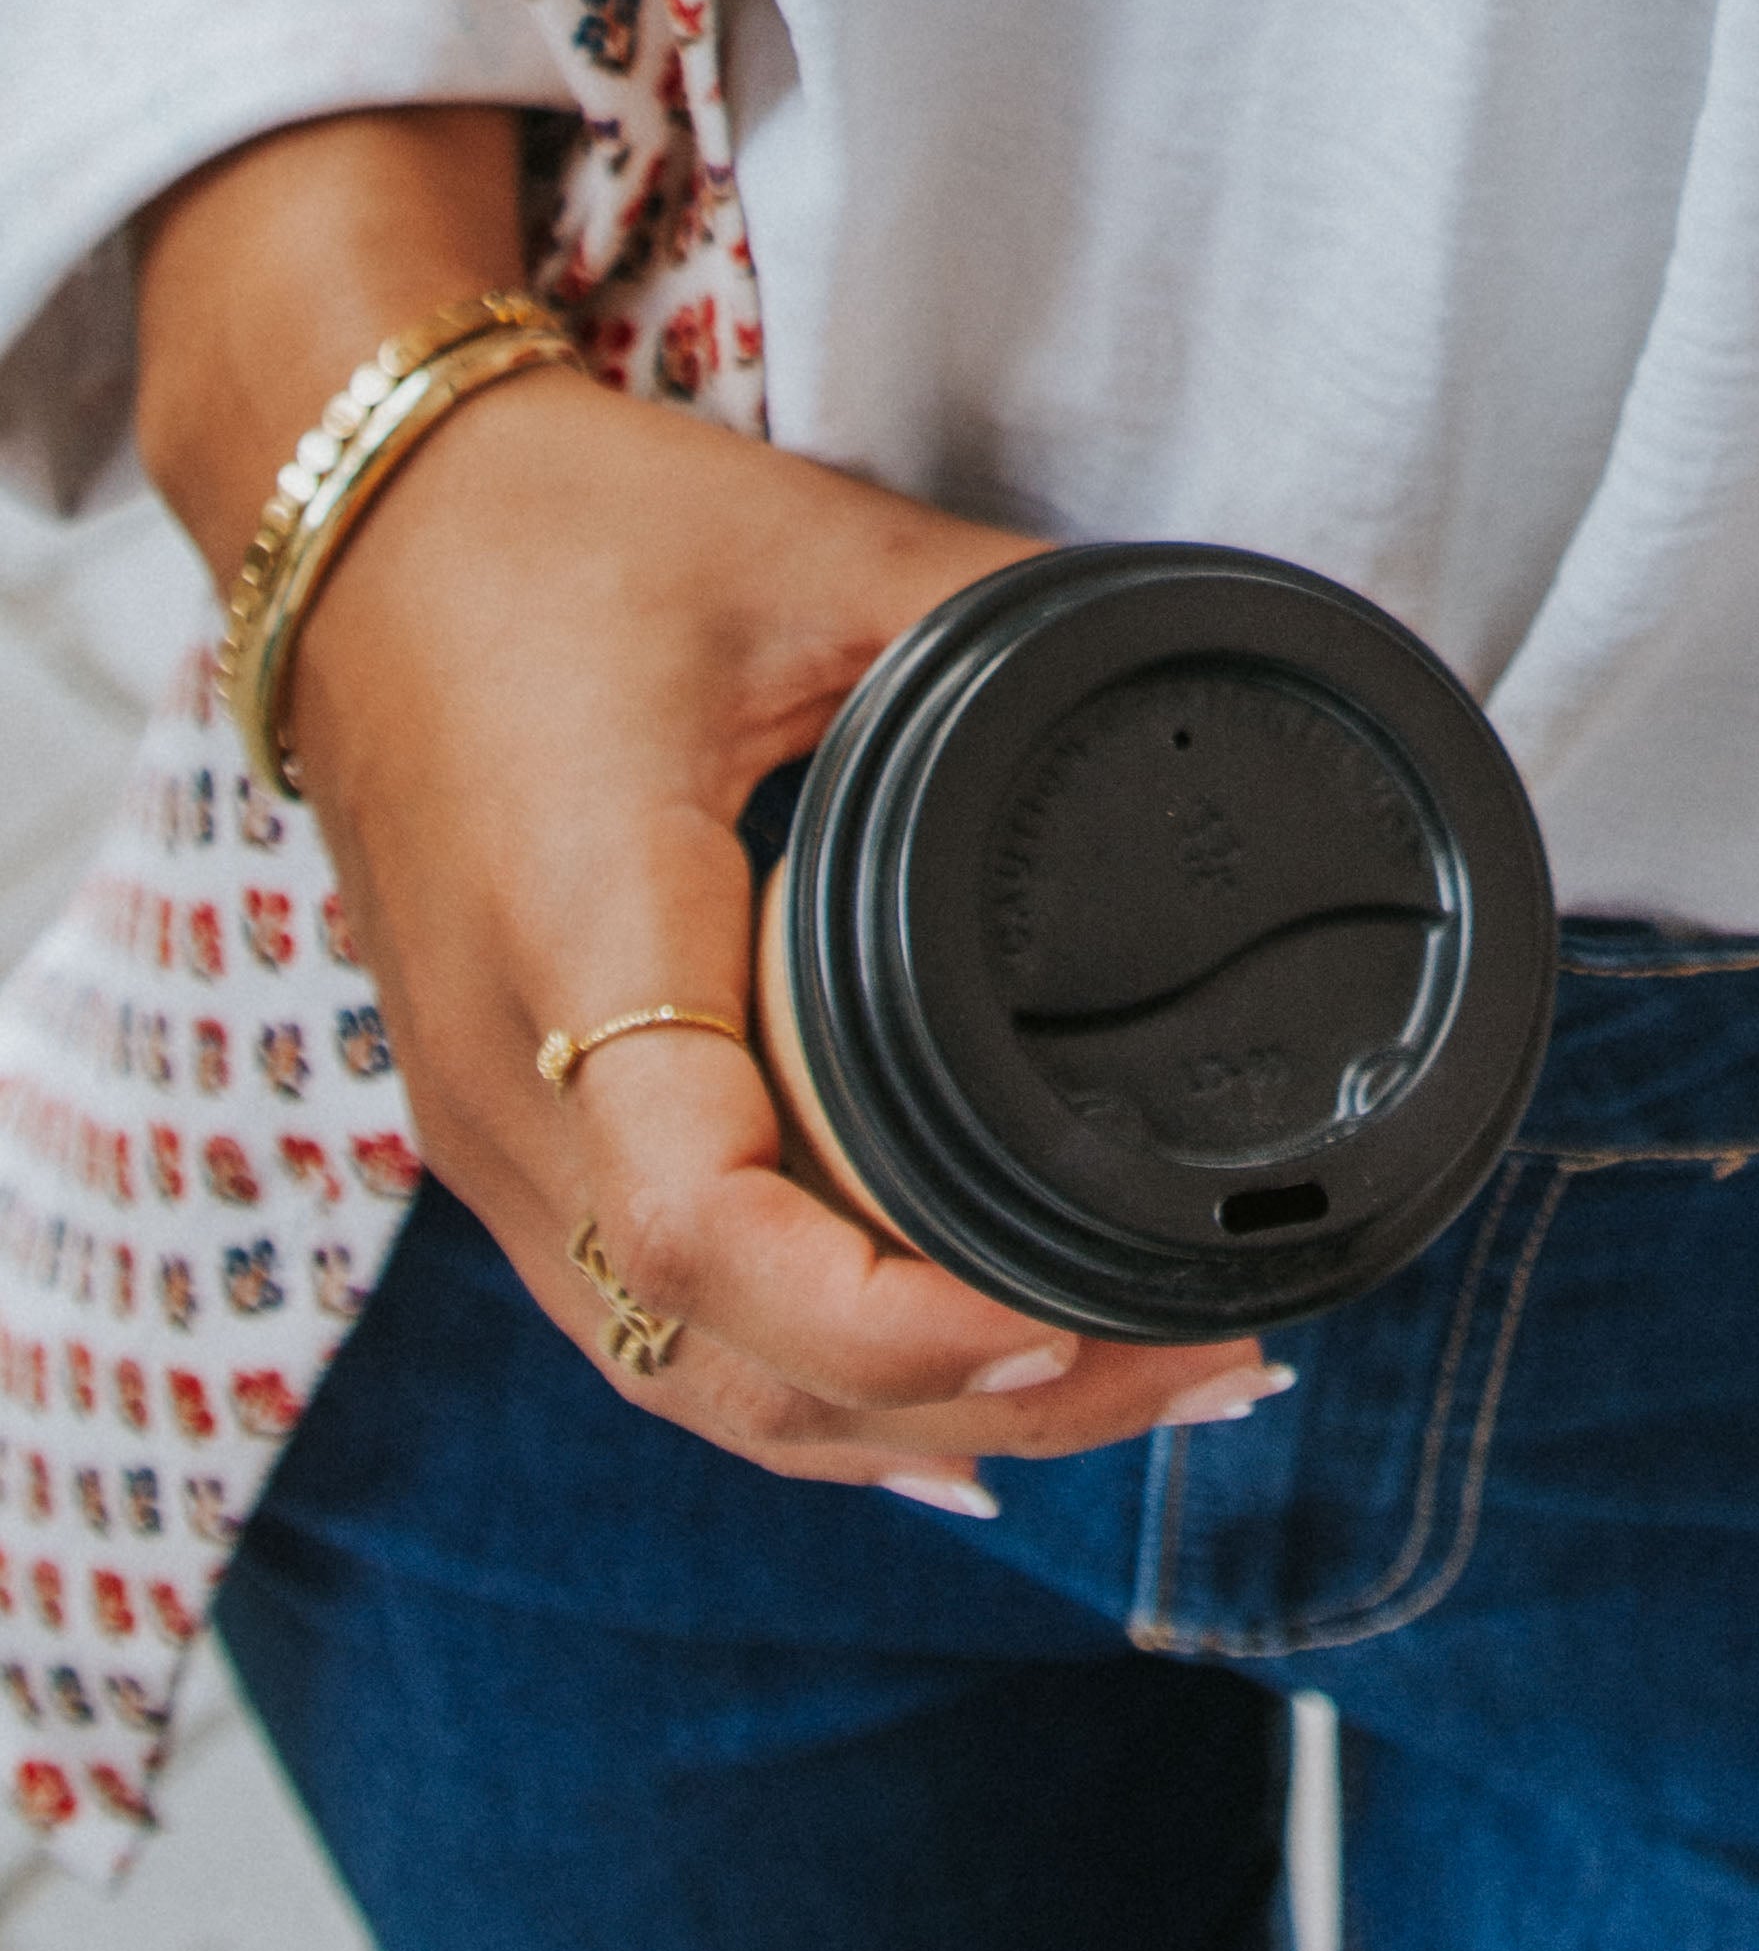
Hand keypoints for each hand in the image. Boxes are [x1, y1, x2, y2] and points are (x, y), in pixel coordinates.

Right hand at [139, 112, 1279, 1499]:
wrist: (360, 533)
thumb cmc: (564, 532)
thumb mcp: (811, 552)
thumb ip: (997, 621)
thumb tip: (1191, 667)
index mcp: (580, 945)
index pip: (703, 1226)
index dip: (885, 1319)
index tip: (1064, 1321)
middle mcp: (514, 1092)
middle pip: (725, 1362)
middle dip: (976, 1402)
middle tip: (1206, 1363)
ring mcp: (496, 1138)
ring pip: (691, 1378)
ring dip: (908, 1418)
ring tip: (1139, 1386)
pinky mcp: (511, 1134)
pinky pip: (654, 1326)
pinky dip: (810, 1383)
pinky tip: (955, 1407)